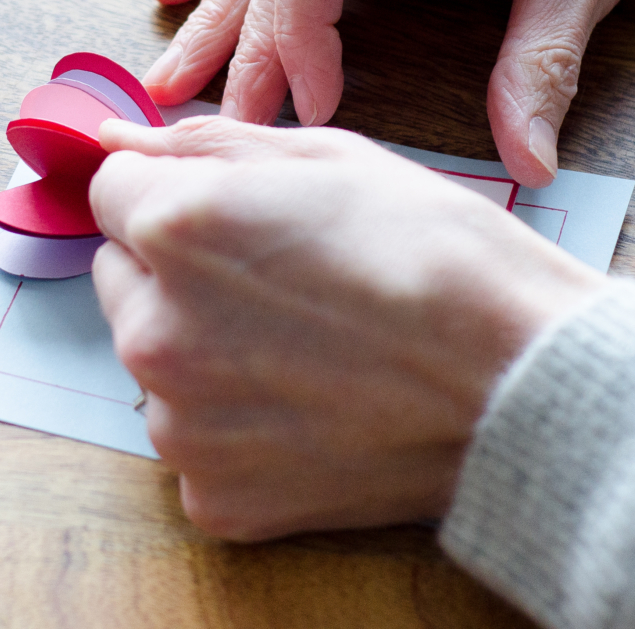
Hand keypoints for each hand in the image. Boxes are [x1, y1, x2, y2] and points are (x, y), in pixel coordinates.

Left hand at [90, 116, 602, 539]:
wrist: (523, 388)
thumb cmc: (437, 257)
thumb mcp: (326, 159)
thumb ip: (202, 145)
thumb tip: (119, 137)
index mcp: (176, 228)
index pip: (110, 190)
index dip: (167, 191)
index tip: (221, 210)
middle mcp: (154, 329)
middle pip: (120, 277)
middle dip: (173, 270)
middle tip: (275, 279)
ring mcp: (179, 424)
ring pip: (153, 361)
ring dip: (199, 347)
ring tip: (304, 346)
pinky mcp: (213, 496)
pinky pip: (194, 439)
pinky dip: (233, 425)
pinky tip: (308, 406)